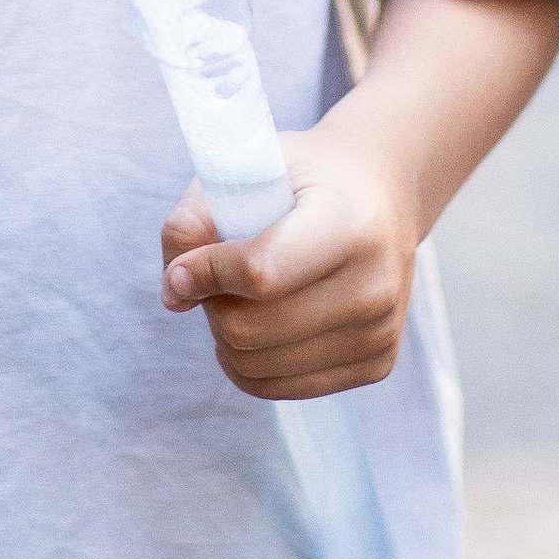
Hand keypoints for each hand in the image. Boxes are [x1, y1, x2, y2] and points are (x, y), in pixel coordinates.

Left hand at [160, 114, 416, 399]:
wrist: (383, 194)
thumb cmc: (303, 181)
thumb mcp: (247, 171)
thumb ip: (193, 222)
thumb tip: (175, 295)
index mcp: (349, 223)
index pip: (261, 273)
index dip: (208, 272)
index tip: (184, 267)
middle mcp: (375, 283)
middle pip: (249, 329)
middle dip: (213, 305)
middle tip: (216, 277)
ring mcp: (380, 330)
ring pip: (255, 368)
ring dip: (226, 337)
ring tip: (240, 298)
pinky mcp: (377, 364)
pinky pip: (277, 387)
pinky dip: (249, 361)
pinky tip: (263, 322)